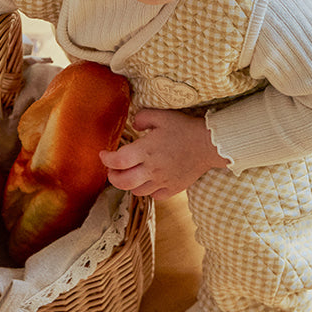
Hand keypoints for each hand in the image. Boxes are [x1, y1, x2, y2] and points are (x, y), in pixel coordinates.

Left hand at [99, 108, 227, 200]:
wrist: (209, 144)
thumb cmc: (184, 128)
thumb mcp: (161, 115)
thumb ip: (143, 118)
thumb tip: (133, 126)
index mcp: (146, 150)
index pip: (118, 161)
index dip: (106, 159)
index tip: (103, 155)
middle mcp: (152, 169)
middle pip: (123, 182)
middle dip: (112, 176)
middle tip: (111, 169)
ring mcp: (162, 181)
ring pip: (136, 191)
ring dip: (128, 184)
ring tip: (129, 174)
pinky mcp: (173, 189)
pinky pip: (154, 196)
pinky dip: (147, 190)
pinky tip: (148, 180)